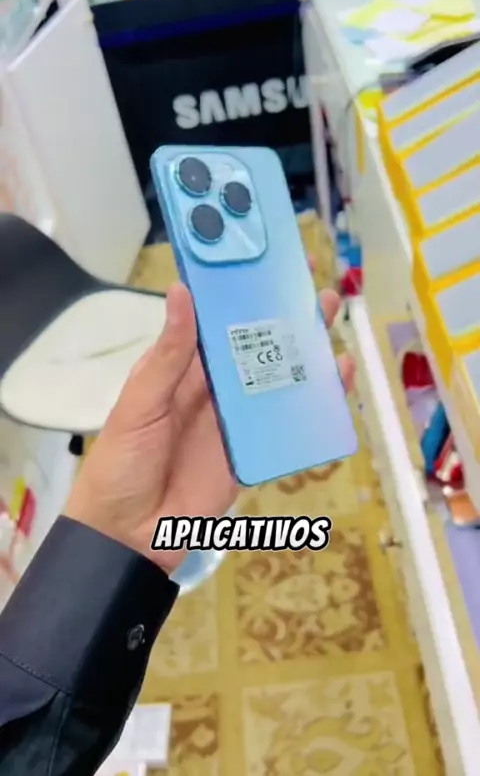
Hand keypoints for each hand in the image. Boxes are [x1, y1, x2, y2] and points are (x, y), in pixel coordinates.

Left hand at [65, 279, 354, 575]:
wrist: (128, 536)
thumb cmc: (122, 462)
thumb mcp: (140, 403)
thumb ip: (168, 355)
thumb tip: (181, 292)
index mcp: (182, 370)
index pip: (216, 322)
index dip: (240, 294)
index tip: (267, 263)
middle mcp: (213, 390)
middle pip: (255, 345)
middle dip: (285, 316)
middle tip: (317, 287)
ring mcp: (236, 422)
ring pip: (277, 379)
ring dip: (305, 353)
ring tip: (332, 322)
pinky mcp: (253, 453)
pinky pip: (287, 425)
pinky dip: (313, 404)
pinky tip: (336, 383)